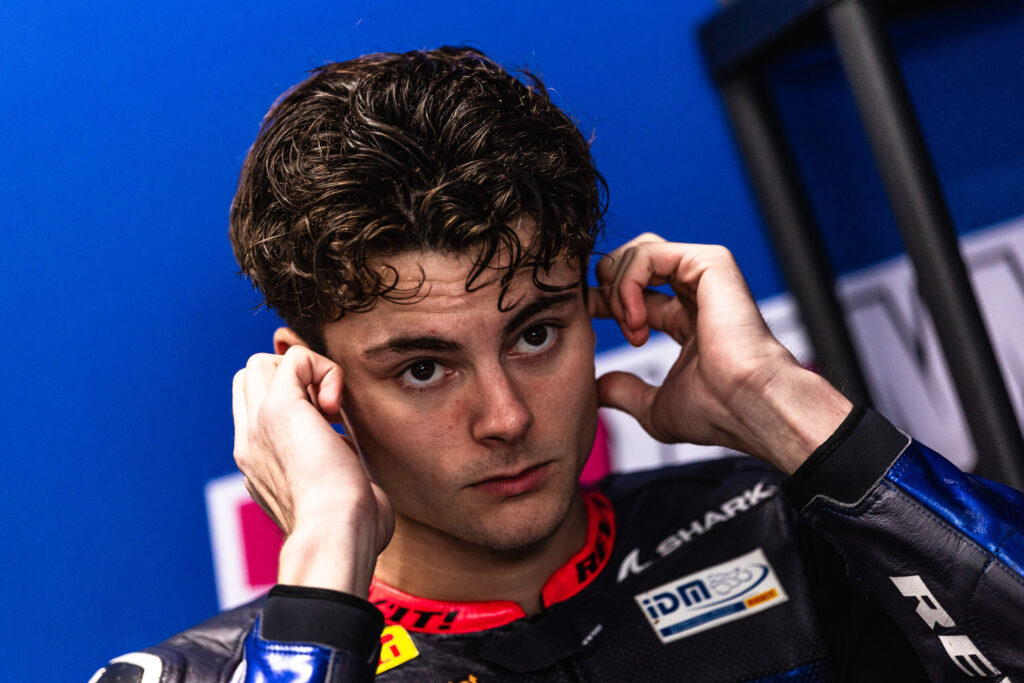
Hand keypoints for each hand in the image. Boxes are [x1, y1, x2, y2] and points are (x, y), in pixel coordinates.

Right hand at [232, 345, 393, 596]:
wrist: (334, 536)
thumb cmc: (349, 530)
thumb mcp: (332, 494)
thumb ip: (330, 467)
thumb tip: (347, 450)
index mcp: (259, 464)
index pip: (254, 409)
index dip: (292, 400)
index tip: (329, 426)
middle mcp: (250, 442)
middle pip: (251, 379)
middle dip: (293, 381)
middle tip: (328, 414)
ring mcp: (258, 424)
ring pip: (264, 363)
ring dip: (304, 374)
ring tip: (330, 411)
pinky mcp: (279, 408)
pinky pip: (296, 357)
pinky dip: (324, 369)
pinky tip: (337, 406)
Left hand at [590, 234, 850, 471]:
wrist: (748, 407)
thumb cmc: (716, 413)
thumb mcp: (654, 407)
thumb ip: (626, 393)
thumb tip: (599, 389)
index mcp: (687, 322)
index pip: (635, 294)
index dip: (603, 301)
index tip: (584, 319)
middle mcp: (697, 295)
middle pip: (633, 262)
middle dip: (606, 285)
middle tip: (601, 318)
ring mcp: (705, 276)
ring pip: (638, 252)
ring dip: (619, 288)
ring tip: (630, 325)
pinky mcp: (711, 263)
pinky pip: (649, 252)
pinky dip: (630, 281)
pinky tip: (636, 317)